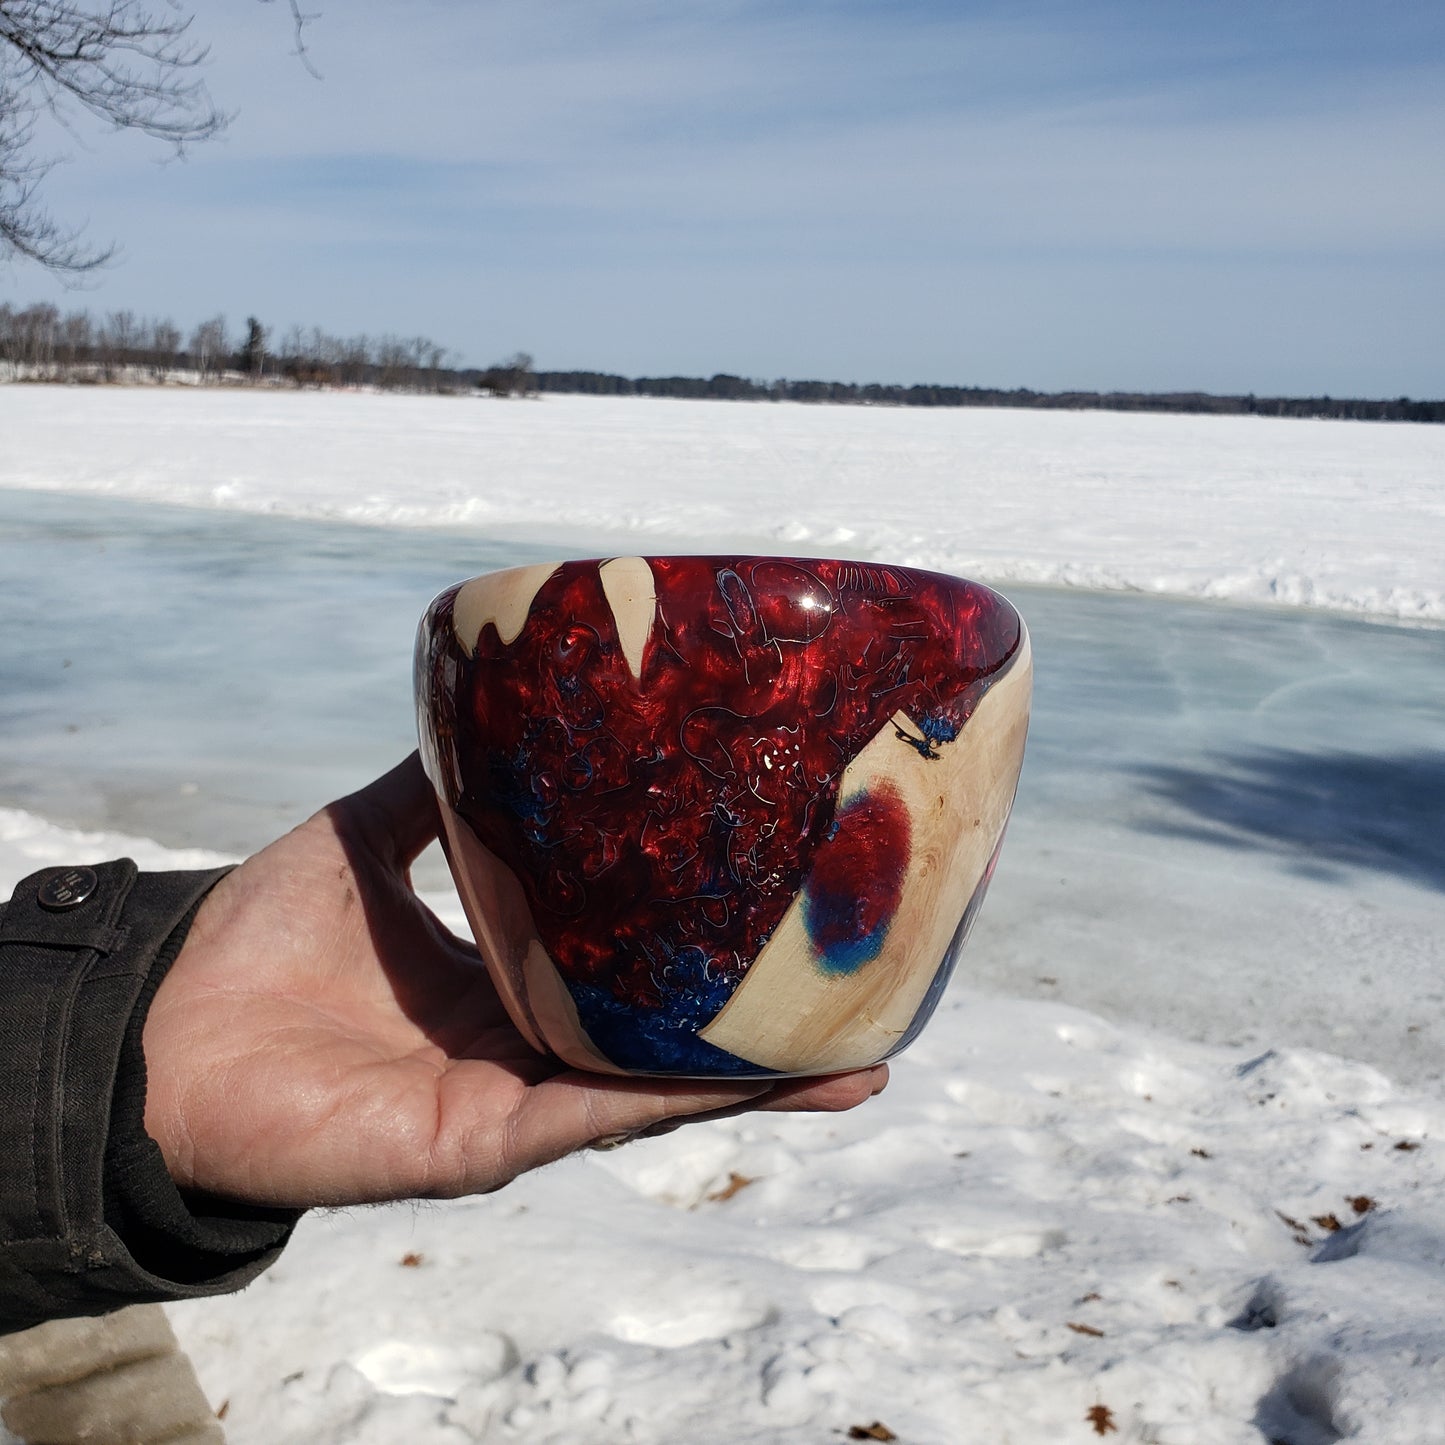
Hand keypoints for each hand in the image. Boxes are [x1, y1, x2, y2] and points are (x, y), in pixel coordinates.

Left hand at [142, 754, 886, 1208]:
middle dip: (764, 1028)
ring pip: (656, 1088)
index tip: (786, 909)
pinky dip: (674, 1095)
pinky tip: (751, 1076)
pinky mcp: (484, 1141)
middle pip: (666, 1037)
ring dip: (755, 1079)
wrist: (160, 1031)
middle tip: (869, 997)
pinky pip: (594, 1114)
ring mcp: (515, 1097)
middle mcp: (526, 1042)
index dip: (704, 944)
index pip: (627, 964)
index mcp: (505, 977)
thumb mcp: (363, 838)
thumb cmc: (252, 942)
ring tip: (858, 1063)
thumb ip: (431, 791)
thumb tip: (493, 711)